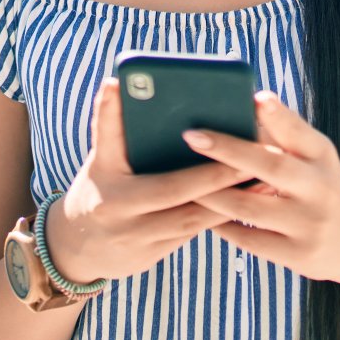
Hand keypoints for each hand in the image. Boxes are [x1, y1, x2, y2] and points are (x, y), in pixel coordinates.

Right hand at [46, 77, 252, 284]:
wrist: (76, 250)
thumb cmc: (99, 189)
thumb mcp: (101, 161)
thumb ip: (115, 132)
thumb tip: (120, 84)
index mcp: (102, 175)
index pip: (108, 139)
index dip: (112, 113)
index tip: (124, 84)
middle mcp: (115, 208)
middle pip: (170, 189)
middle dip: (213, 173)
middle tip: (249, 154)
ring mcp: (133, 237)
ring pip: (189, 218)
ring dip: (228, 198)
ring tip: (263, 178)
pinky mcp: (151, 255)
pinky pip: (192, 234)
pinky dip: (222, 216)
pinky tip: (252, 202)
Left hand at [184, 91, 339, 283]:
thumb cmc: (323, 188)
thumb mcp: (316, 158)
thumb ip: (287, 133)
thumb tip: (252, 101)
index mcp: (322, 157)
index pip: (297, 132)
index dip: (276, 115)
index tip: (253, 97)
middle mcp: (319, 188)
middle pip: (270, 166)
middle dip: (228, 150)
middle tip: (191, 137)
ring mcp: (309, 224)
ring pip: (250, 208)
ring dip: (212, 194)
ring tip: (182, 182)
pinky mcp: (298, 255)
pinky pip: (249, 241)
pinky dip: (223, 227)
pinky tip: (200, 215)